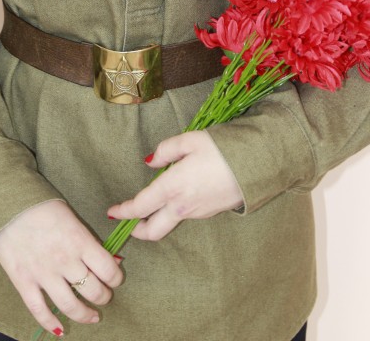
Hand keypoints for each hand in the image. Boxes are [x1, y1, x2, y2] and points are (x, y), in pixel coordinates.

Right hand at [0, 199, 123, 336]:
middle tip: (104, 296)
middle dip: (104, 297)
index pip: (108, 269)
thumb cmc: (43, 207)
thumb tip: (112, 261)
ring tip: (92, 316)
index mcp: (79, 241)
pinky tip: (61, 330)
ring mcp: (43, 274)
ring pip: (70, 305)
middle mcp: (65, 260)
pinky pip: (40, 311)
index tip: (115, 279)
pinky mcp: (24, 282)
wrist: (8, 204)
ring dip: (85, 314)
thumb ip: (89, 241)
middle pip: (93, 290)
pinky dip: (51, 324)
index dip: (116, 278)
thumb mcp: (72, 218)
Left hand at [107, 131, 243, 241]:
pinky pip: (186, 215)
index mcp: (173, 187)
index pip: (140, 206)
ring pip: (170, 222)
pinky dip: (175, 211)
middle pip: (153, 230)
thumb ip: (166, 151)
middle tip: (128, 223)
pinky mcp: (211, 213)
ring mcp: (198, 213)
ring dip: (157, 218)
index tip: (111, 212)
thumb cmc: (222, 148)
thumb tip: (150, 163)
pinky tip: (179, 196)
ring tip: (152, 203)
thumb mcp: (190, 140)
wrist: (258, 165)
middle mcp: (183, 207)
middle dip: (137, 230)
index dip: (123, 211)